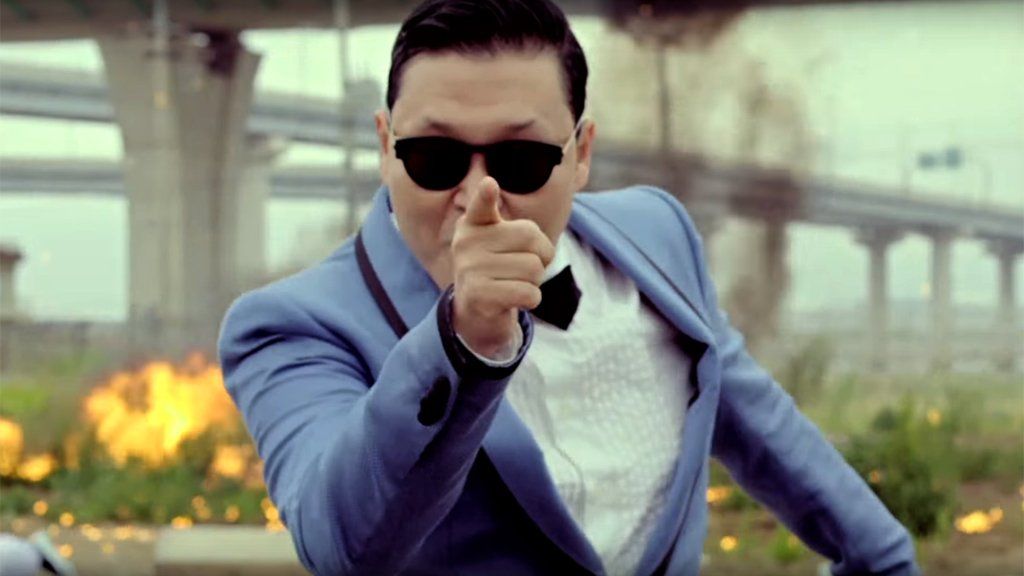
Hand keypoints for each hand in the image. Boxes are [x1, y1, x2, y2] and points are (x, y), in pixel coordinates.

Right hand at [451, 177, 553, 356]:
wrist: (476, 311)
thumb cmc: (499, 269)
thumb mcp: (504, 243)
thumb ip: (524, 233)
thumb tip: (542, 254)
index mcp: (473, 224)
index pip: (481, 206)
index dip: (486, 196)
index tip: (489, 184)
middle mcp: (466, 243)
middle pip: (531, 239)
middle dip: (540, 257)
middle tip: (522, 268)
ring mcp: (469, 269)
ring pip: (534, 269)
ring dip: (534, 281)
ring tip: (513, 284)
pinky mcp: (478, 296)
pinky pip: (529, 293)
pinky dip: (531, 299)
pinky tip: (514, 299)